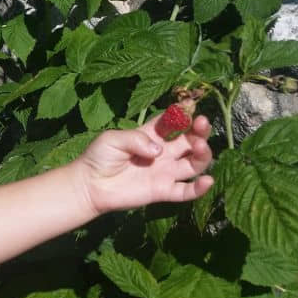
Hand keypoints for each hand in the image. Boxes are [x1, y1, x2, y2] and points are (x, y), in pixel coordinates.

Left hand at [69, 115, 213, 216]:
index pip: (174, 122)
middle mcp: (163, 153)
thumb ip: (135, 139)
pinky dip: (199, 188)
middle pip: (190, 141)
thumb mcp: (113, 139)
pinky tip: (207, 181)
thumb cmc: (99, 157)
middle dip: (199, 131)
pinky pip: (185, 191)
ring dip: (203, 154)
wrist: (90, 185)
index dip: (184, 113)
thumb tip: (158, 151)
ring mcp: (165, 172)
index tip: (191, 106)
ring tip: (200, 147)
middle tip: (202, 123)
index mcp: (151, 135)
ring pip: (194, 163)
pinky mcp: (162, 191)